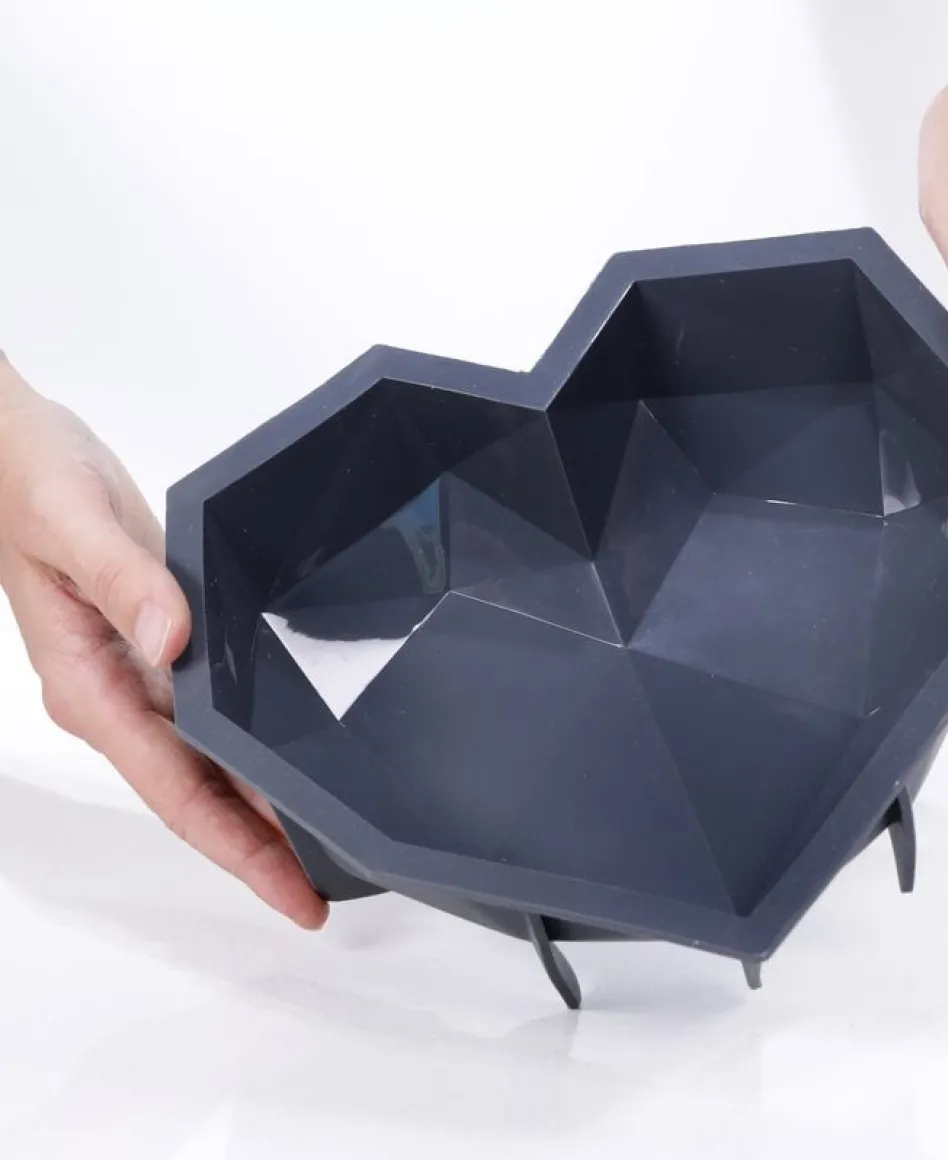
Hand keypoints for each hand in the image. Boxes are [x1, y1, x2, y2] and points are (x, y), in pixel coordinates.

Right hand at [0, 355, 326, 928]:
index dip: (239, 847)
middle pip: (197, 793)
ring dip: (259, 801)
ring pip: (207, 759)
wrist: (13, 444)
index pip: (176, 791)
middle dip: (259, 846)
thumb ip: (124, 580)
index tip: (293, 892)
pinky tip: (290, 747)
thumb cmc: (26, 477)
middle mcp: (116, 695)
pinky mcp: (156, 643)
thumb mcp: (72, 522)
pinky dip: (250, 741)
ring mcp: (136, 674)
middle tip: (328, 884)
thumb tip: (174, 642)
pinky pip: (210, 712)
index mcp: (90, 687)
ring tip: (324, 835)